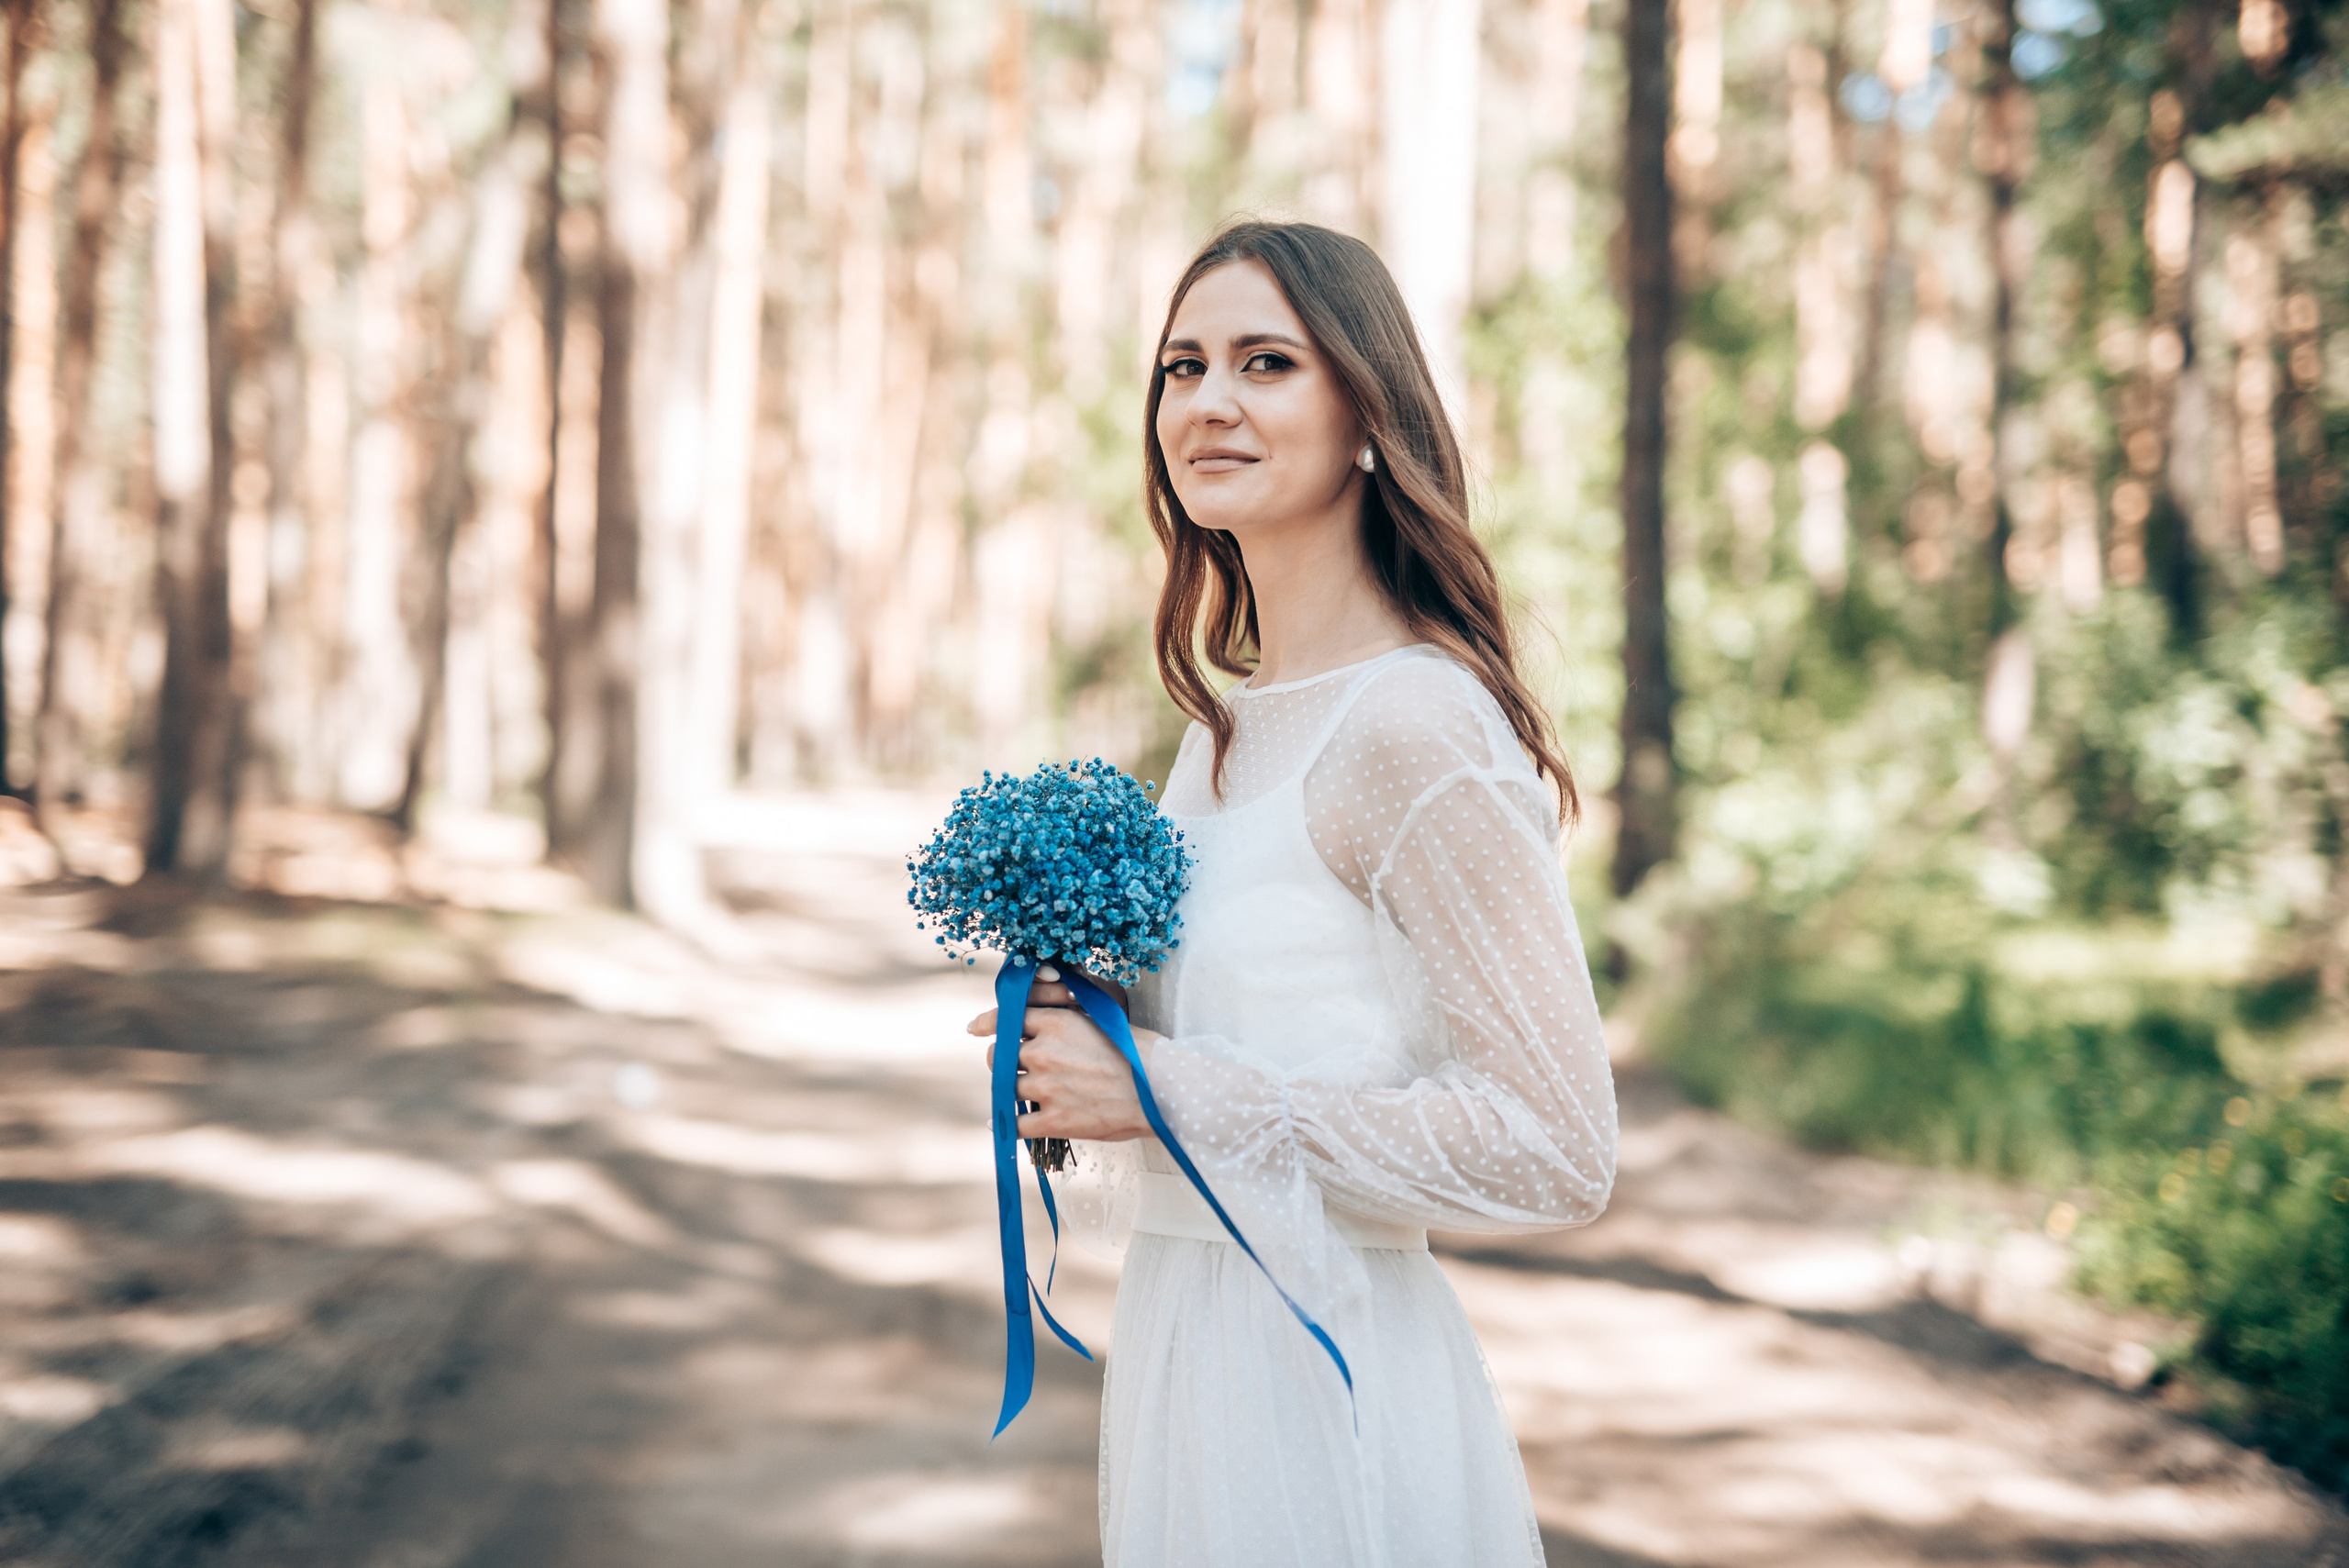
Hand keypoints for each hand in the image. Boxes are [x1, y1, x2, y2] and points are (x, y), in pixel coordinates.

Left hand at [968, 963, 1159, 1142]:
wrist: (1161, 1090)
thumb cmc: (1139, 1053)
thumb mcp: (1101, 1019)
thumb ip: (1066, 1019)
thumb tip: (1040, 1023)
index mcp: (1056, 1023)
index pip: (1007, 1018)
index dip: (989, 1023)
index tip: (975, 1029)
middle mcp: (1044, 1053)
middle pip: (1000, 1056)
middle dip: (1004, 1061)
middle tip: (1018, 1067)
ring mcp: (1047, 1088)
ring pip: (1008, 1089)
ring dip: (1016, 1092)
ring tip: (1033, 1095)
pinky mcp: (1054, 1120)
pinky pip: (1016, 1125)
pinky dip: (1010, 1126)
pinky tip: (1009, 1126)